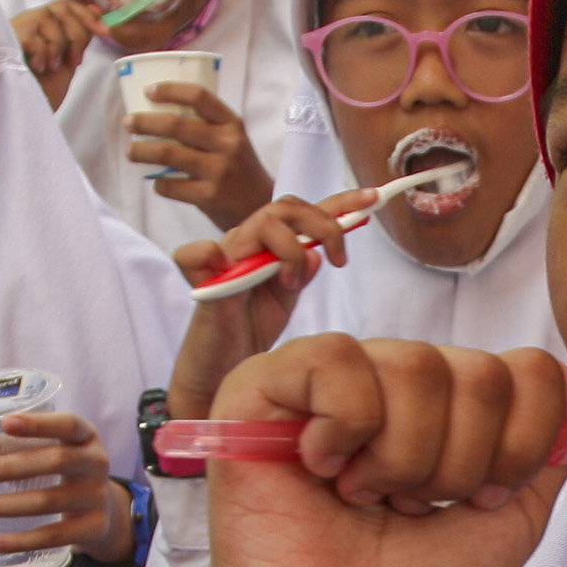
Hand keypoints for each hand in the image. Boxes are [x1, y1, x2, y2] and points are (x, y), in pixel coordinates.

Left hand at [0, 410, 131, 565]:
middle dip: (10, 468)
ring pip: (46, 502)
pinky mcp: (91, 529)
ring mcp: (96, 498)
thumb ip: (23, 444)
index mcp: (86, 437)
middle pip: (55, 462)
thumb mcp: (58, 450)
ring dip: (0, 506)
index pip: (68, 424)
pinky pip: (51, 537)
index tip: (4, 423)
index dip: (38, 424)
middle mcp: (96, 464)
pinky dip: (18, 541)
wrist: (105, 513)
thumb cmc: (65, 473)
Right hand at [11, 0, 104, 103]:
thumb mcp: (67, 62)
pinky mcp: (7, 38)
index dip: (87, 15)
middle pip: (61, 7)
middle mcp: (29, 22)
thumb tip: (97, 13)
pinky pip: (33, 36)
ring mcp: (16, 27)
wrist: (22, 111)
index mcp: (43, 26)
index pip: (66, 6)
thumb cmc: (42, 89)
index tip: (104, 31)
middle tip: (76, 61)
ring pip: (48, 19)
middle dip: (77, 33)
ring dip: (57, 47)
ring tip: (50, 67)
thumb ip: (80, 38)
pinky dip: (41, 53)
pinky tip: (37, 67)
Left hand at [127, 82, 276, 229]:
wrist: (261, 207)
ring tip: (130, 151)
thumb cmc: (238, 169)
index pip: (199, 96)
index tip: (148, 90)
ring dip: (141, 151)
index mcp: (232, 124)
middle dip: (144, 122)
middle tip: (128, 122)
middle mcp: (228, 144)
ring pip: (168, 153)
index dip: (170, 90)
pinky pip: (170, 186)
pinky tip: (156, 182)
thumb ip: (206, 126)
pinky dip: (158, 183)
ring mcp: (219, 171)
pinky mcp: (210, 197)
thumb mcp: (232, 140)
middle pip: (175, 125)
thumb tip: (158, 112)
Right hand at [166, 198, 363, 419]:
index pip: (305, 214)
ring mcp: (225, 261)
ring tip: (292, 283)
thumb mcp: (285, 299)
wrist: (222, 368)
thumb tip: (316, 253)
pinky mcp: (204, 285)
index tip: (372, 198)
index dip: (339, 202)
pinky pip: (194, 254)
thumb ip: (301, 272)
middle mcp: (248, 244)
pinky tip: (225, 267)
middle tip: (339, 259)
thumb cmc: (249, 328)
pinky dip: (206, 253)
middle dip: (323, 225)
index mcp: (271, 245)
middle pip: (286, 208)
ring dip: (290, 249)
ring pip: (261, 223)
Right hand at [167, 337, 566, 566]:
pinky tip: (321, 469)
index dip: (522, 443)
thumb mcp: (510, 523)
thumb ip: (547, 451)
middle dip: (462, 464)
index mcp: (452, 405)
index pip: (528, 369)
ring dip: (403, 459)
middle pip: (480, 371)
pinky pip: (338, 361)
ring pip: (415, 364)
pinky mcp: (267, 384)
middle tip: (412, 509)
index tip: (482, 501)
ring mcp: (333, 377)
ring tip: (366, 499)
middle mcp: (397, 378)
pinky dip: (345, 428)